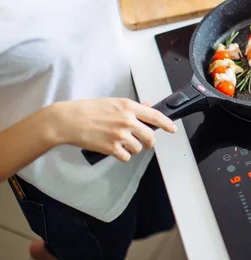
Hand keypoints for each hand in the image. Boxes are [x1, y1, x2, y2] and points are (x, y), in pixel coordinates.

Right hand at [45, 98, 175, 161]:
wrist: (68, 120)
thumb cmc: (88, 109)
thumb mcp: (113, 102)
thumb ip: (133, 106)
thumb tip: (148, 106)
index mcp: (128, 106)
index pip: (155, 115)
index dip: (167, 123)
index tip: (173, 129)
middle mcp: (127, 120)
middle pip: (150, 136)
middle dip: (149, 142)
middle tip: (145, 142)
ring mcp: (120, 135)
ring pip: (138, 148)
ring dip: (133, 148)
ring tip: (122, 143)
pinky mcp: (111, 148)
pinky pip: (126, 157)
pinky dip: (123, 155)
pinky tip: (115, 149)